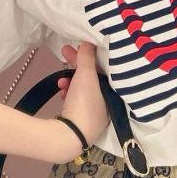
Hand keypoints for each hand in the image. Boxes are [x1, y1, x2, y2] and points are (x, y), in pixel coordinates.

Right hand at [54, 40, 110, 160]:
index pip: (104, 69)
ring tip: (61, 80)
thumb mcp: (86, 74)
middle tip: (64, 52)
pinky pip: (76, 102)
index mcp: (115, 94)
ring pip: (83, 90)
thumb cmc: (84, 102)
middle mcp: (108, 106)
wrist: (69, 136)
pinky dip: (69, 94)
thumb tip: (89, 41)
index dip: (91, 56)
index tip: (78, 47)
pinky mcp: (81, 124)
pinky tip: (61, 92)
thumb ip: (87, 56)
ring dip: (71, 80)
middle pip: (93, 79)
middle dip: (77, 65)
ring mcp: (95, 117)